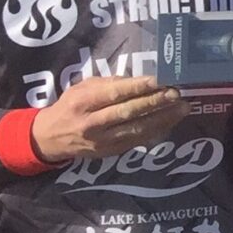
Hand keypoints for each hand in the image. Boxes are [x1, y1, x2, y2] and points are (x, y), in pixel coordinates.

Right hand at [30, 75, 194, 163]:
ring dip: (162, 118)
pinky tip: (171, 122)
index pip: (113, 94)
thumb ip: (108, 84)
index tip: (159, 80)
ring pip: (136, 129)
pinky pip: (137, 141)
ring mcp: (101, 140)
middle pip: (127, 112)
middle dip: (154, 102)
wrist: (50, 138)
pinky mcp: (110, 152)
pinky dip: (156, 132)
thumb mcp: (82, 88)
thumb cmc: (70, 106)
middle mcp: (91, 123)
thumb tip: (138, 80)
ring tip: (182, 108)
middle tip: (176, 93)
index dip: (137, 87)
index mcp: (83, 102)